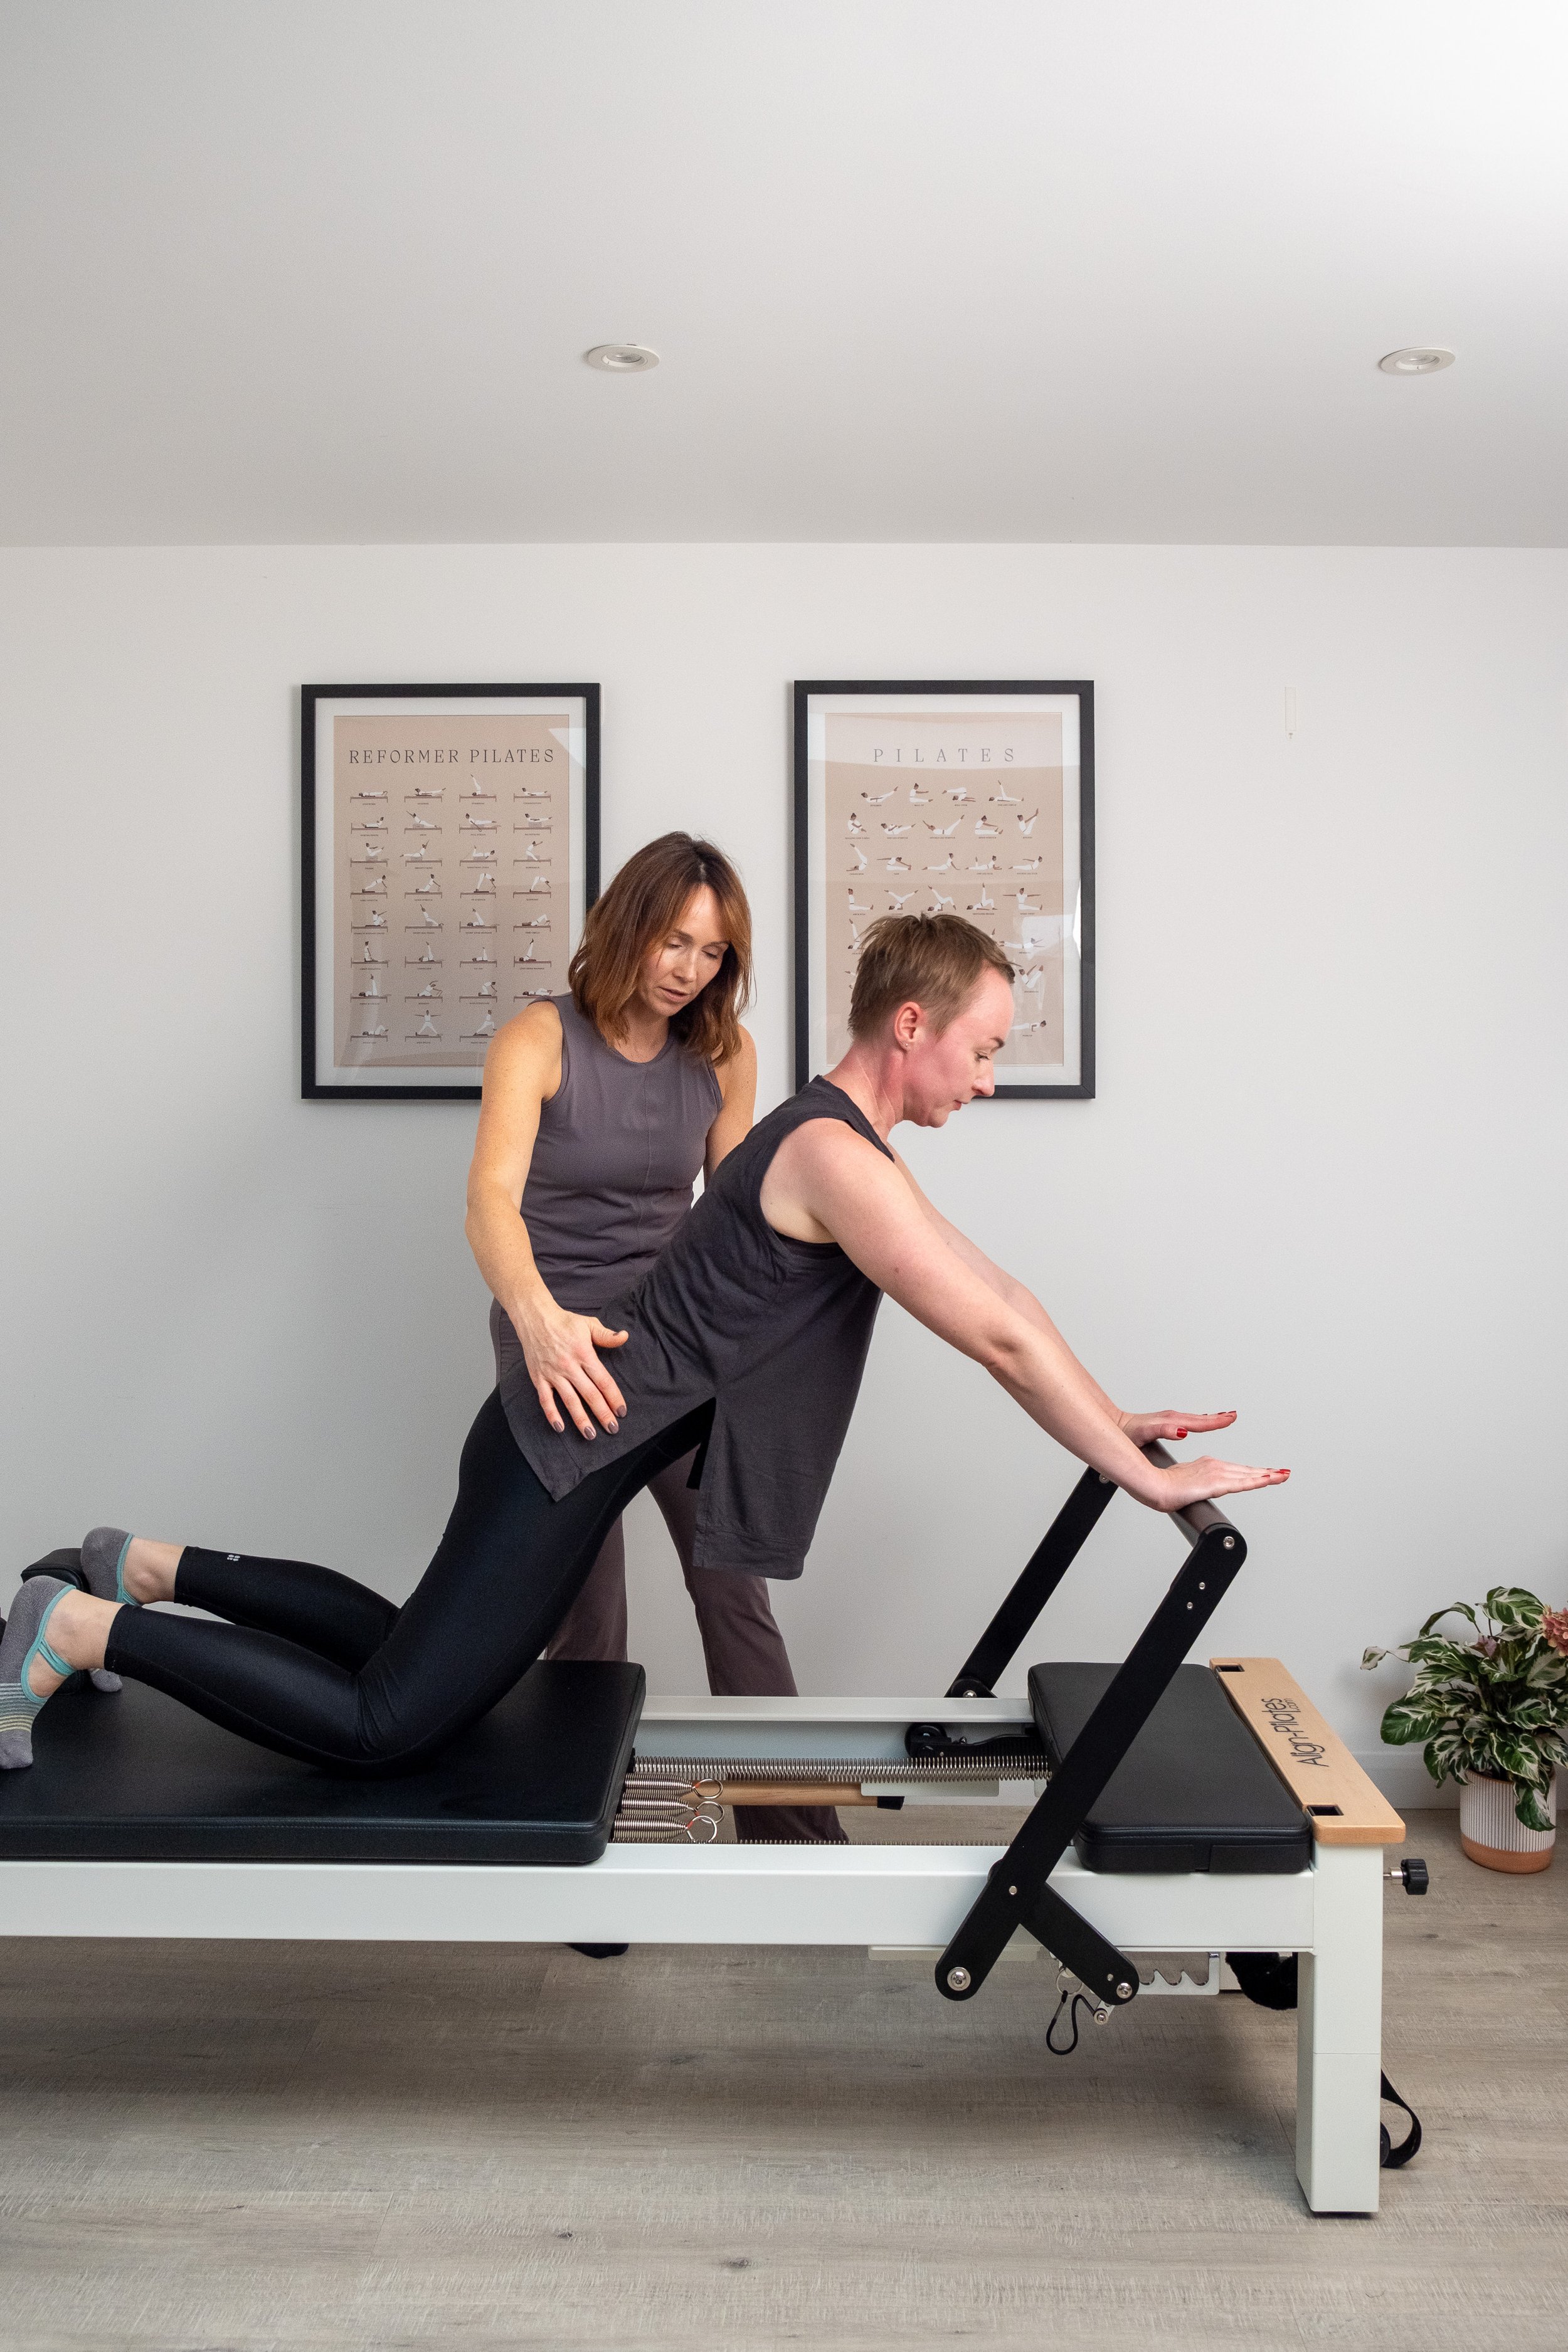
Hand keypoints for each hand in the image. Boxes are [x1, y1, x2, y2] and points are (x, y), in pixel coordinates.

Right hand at [512, 1292, 628, 1438]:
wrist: (535, 1318)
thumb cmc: (564, 1322)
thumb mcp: (589, 1324)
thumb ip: (607, 1335)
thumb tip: (625, 1337)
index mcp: (584, 1354)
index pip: (603, 1380)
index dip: (614, 1397)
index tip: (621, 1411)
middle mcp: (569, 1366)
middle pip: (590, 1394)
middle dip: (602, 1413)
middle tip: (612, 1429)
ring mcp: (553, 1373)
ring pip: (569, 1401)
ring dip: (581, 1419)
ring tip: (591, 1434)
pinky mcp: (539, 1378)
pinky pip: (545, 1400)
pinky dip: (552, 1415)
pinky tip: (559, 1428)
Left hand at [1118, 1408, 1237, 1447]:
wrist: (1114, 1426)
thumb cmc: (1126, 1432)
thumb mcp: (1145, 1432)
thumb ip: (1163, 1431)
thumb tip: (1183, 1431)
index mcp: (1171, 1421)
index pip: (1198, 1422)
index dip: (1216, 1422)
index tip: (1231, 1418)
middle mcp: (1172, 1418)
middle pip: (1200, 1418)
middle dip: (1218, 1418)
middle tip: (1234, 1416)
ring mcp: (1169, 1420)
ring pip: (1195, 1419)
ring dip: (1210, 1419)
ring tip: (1224, 1418)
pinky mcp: (1165, 1423)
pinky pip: (1188, 1422)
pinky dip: (1199, 1422)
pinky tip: (1200, 1424)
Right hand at [1147, 1455, 1289, 1512]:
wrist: (1152, 1486)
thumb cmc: (1160, 1486)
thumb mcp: (1181, 1485)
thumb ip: (1191, 1485)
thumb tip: (1191, 1490)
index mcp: (1206, 1466)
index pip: (1234, 1471)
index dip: (1251, 1472)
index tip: (1265, 1473)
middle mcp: (1214, 1466)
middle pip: (1245, 1471)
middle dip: (1266, 1472)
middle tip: (1283, 1473)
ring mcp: (1216, 1473)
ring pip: (1248, 1475)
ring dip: (1268, 1475)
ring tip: (1283, 1475)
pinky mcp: (1216, 1483)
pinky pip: (1243, 1483)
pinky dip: (1259, 1480)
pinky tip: (1270, 1479)